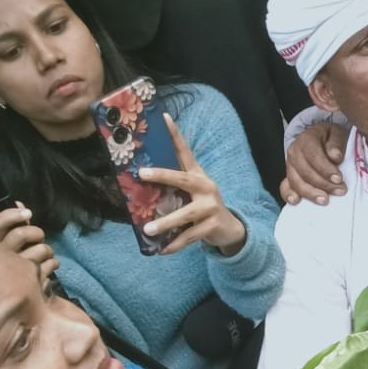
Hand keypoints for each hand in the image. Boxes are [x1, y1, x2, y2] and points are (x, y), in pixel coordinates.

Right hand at [0, 202, 58, 282]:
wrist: (17, 299)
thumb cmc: (15, 264)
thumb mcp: (12, 244)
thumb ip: (16, 224)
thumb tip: (18, 202)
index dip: (13, 215)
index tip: (28, 213)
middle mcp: (2, 258)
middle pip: (21, 234)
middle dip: (36, 232)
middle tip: (40, 238)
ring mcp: (15, 272)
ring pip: (40, 250)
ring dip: (48, 250)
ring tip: (47, 256)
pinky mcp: (30, 285)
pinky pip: (49, 266)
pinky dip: (54, 264)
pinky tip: (50, 268)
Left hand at [139, 114, 248, 255]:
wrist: (229, 229)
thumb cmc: (202, 207)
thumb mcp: (191, 193)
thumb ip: (173, 186)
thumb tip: (139, 181)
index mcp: (198, 176)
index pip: (184, 152)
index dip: (175, 135)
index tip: (164, 118)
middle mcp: (206, 187)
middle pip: (182, 179)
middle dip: (162, 176)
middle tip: (142, 174)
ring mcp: (211, 207)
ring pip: (184, 214)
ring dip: (165, 222)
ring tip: (147, 230)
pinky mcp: (212, 226)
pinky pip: (189, 236)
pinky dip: (174, 244)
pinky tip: (161, 250)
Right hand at [283, 122, 348, 204]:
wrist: (320, 140)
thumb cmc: (330, 139)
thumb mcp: (337, 135)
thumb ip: (336, 144)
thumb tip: (335, 156)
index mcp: (306, 140)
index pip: (314, 156)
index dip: (326, 170)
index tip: (339, 179)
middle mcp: (294, 152)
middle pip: (306, 172)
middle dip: (324, 184)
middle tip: (340, 190)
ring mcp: (290, 166)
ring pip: (296, 182)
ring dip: (311, 193)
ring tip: (325, 200)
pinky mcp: (288, 177)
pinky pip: (285, 187)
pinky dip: (289, 195)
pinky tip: (296, 201)